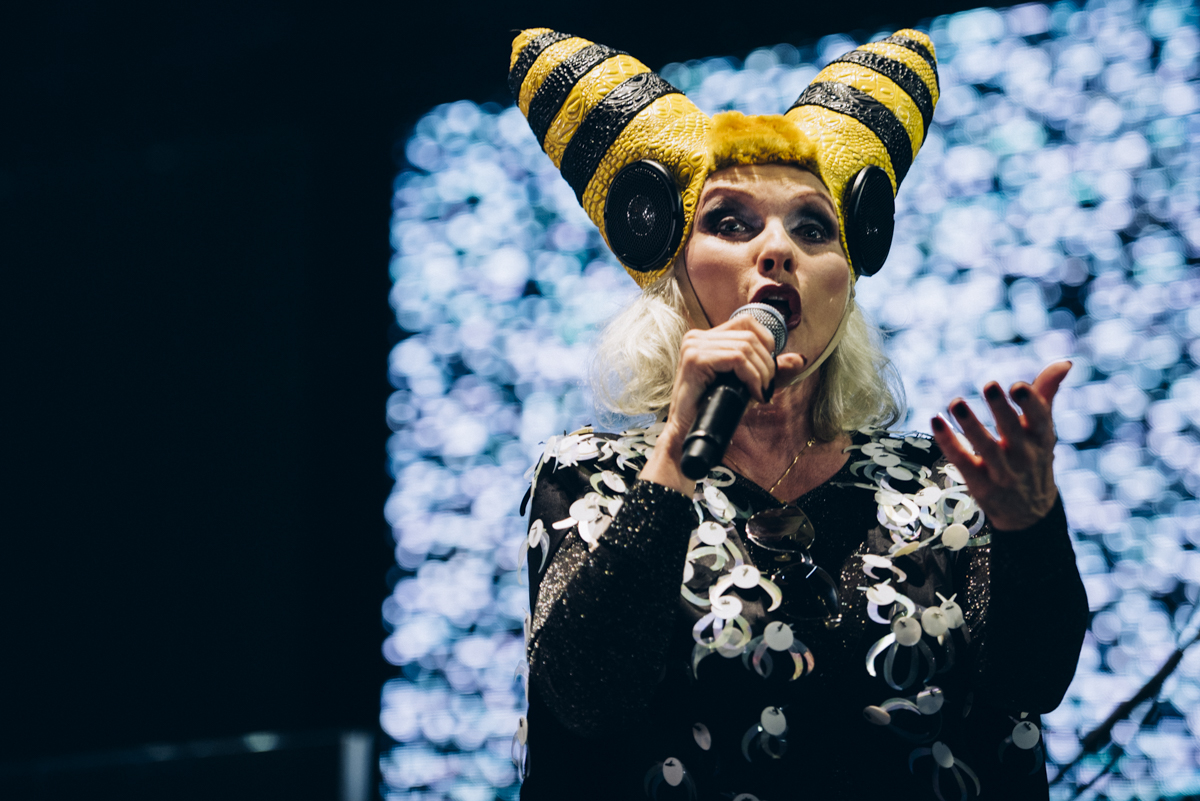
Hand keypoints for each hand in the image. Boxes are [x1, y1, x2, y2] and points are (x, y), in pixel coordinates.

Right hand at [639, 316, 802, 494]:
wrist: (688, 433)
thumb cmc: (714, 409)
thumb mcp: (746, 384)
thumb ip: (770, 369)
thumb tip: (800, 359)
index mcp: (705, 337)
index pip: (746, 321)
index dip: (766, 340)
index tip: (768, 369)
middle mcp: (696, 337)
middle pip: (749, 335)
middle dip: (766, 363)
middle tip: (766, 388)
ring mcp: (693, 346)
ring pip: (745, 347)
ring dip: (761, 373)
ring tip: (759, 393)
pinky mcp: (694, 359)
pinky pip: (736, 359)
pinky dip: (751, 377)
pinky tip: (752, 393)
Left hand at [930, 361, 1070, 530]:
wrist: (1030, 512)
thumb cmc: (1034, 458)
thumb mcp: (1043, 428)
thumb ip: (1047, 393)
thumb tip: (1065, 362)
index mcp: (1041, 438)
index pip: (1039, 419)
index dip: (1030, 403)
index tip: (1018, 385)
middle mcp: (1024, 456)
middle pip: (1012, 432)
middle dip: (1001, 409)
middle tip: (990, 384)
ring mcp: (1002, 472)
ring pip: (986, 448)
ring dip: (970, 425)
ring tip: (956, 402)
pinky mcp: (980, 484)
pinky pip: (962, 461)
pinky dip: (948, 442)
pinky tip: (935, 420)